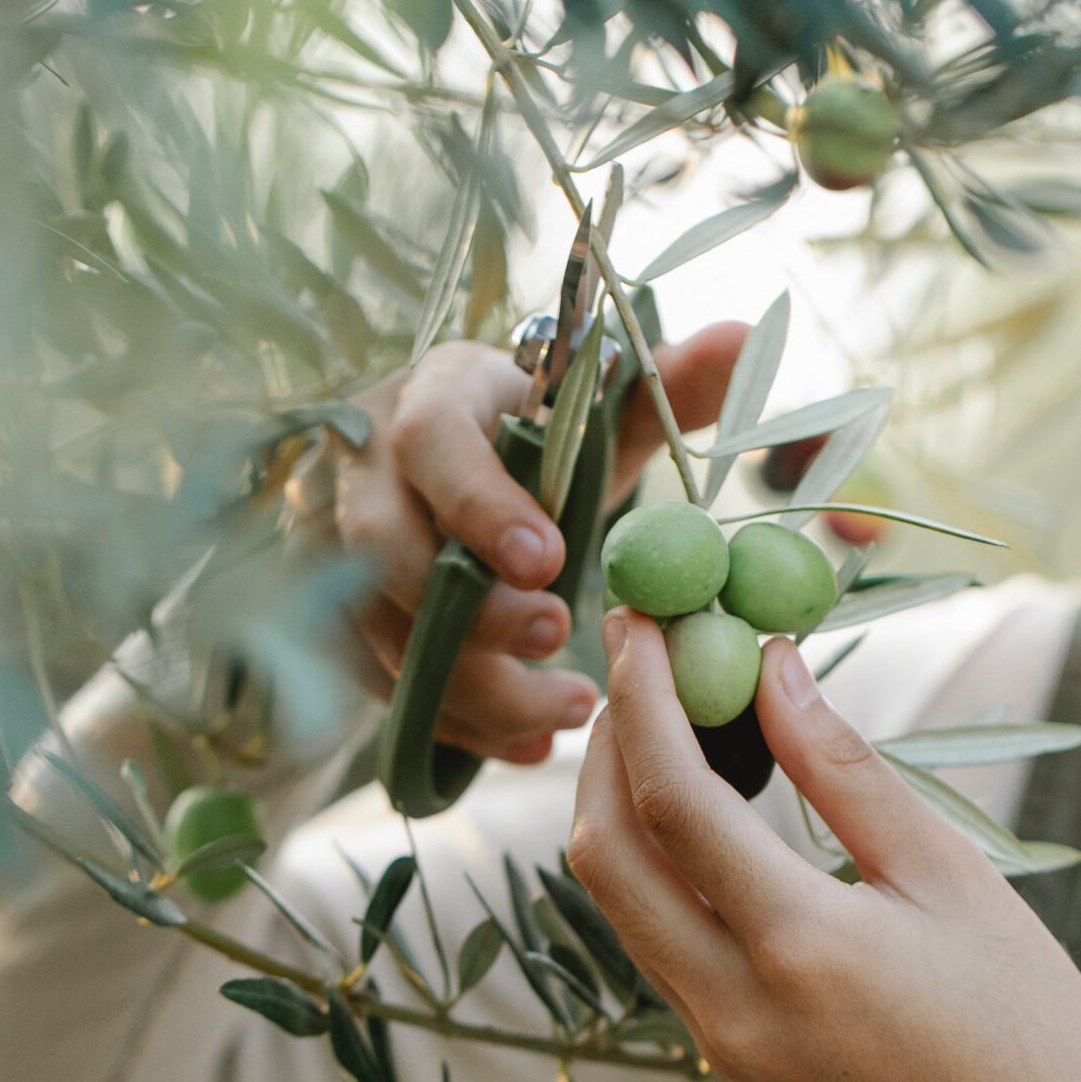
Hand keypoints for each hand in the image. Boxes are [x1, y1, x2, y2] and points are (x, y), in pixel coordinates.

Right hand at [308, 325, 745, 766]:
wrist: (465, 465)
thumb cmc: (538, 435)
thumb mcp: (601, 407)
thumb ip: (671, 382)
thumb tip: (743, 337)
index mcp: (434, 395)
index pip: (429, 441)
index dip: (480, 505)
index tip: (552, 562)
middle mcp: (366, 468)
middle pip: (381, 549)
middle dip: (469, 610)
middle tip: (556, 638)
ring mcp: (337, 548)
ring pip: (377, 631)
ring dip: (472, 686)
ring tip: (568, 709)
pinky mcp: (341, 617)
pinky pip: (382, 684)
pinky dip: (457, 723)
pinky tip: (527, 744)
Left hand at [569, 612, 1080, 1081]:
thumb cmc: (1028, 1025)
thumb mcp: (951, 880)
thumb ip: (847, 772)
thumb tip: (770, 669)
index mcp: (797, 948)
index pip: (672, 801)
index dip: (643, 699)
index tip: (644, 617)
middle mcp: (730, 1001)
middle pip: (605, 852)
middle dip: (606, 743)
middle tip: (640, 656)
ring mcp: (717, 1037)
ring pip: (617, 898)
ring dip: (619, 797)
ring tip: (668, 709)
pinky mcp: (727, 1052)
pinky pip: (653, 934)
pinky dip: (653, 855)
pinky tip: (700, 797)